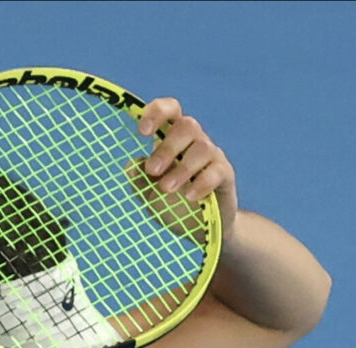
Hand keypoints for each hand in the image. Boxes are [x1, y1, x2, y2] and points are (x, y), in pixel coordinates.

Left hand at [136, 99, 237, 242]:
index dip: (157, 113)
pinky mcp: (225, 174)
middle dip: (167, 147)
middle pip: (187, 126)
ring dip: (182, 169)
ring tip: (166, 189)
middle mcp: (194, 141)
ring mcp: (212, 156)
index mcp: (173, 138)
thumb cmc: (173, 204)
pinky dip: (202, 183)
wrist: (199, 228)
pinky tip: (190, 197)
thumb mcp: (150, 194)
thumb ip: (141, 180)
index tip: (142, 132)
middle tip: (152, 170)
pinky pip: (216, 171)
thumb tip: (130, 167)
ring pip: (202, 148)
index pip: (170, 110)